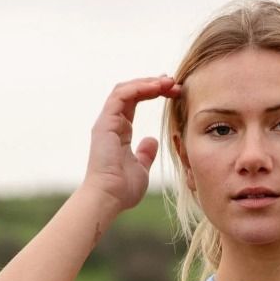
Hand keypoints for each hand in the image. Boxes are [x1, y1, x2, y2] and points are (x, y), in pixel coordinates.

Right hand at [82, 75, 181, 212]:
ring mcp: (106, 121)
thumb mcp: (141, 168)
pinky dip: (139, 88)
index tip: (172, 91)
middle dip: (153, 84)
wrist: (108, 197)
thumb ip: (146, 153)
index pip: (134, 101)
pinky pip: (121, 95)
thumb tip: (153, 140)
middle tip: (174, 83)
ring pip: (125, 89)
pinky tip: (156, 87)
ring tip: (168, 82)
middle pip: (130, 91)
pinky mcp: (105, 123)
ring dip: (148, 83)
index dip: (152, 92)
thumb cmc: (122, 189)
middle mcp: (111, 122)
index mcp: (119, 131)